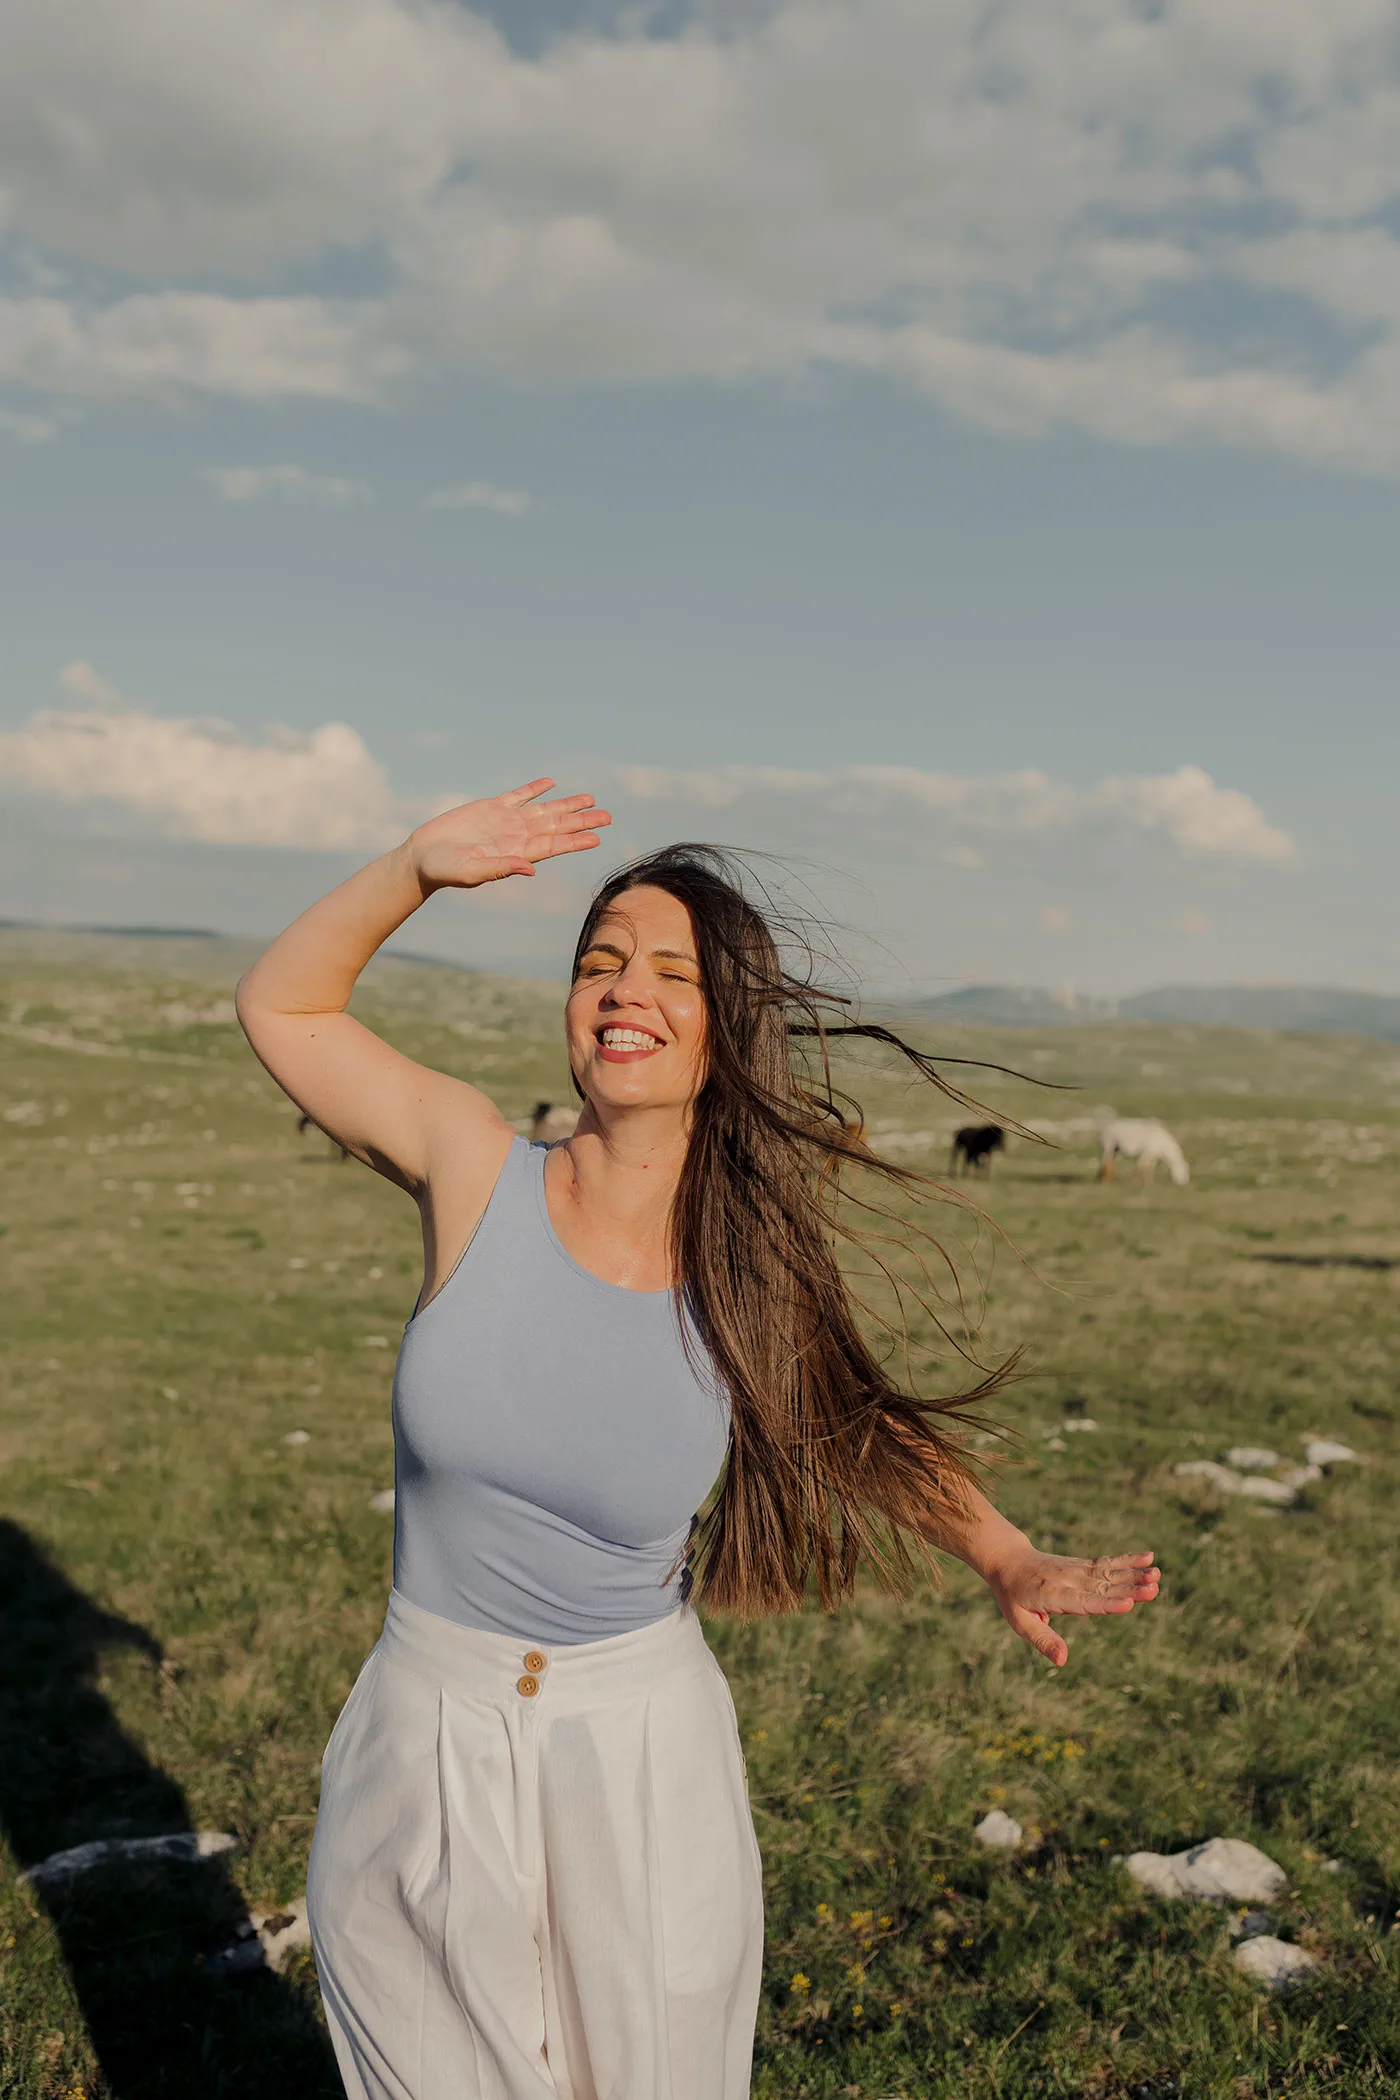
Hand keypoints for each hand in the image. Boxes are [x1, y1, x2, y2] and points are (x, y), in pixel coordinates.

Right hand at [402, 779, 611, 891]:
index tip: (597, 838)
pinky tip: (551, 784)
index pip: (553, 845)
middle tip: (608, 817)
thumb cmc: (446, 870)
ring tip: (590, 799)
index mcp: (516, 853)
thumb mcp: (473, 872)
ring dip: (566, 805)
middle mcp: (517, 836)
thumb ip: (501, 868)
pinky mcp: (491, 808)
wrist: (424, 857)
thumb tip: (531, 869)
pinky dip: (535, 789)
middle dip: (582, 821)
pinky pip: (518, 795)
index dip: (575, 841)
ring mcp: (506, 821)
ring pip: (544, 810)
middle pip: (556, 826)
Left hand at [986, 1543, 1160, 1666]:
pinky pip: (1108, 1563)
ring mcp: (1077, 1570)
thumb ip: (1043, 1640)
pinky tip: (1148, 1558)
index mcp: (1052, 1595)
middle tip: (1154, 1588)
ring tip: (1157, 1574)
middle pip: (1103, 1587)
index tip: (1128, 1604)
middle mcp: (1068, 1580)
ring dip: (1134, 1574)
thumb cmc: (1014, 1596)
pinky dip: (1128, 1560)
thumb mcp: (1020, 1622)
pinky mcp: (1083, 1565)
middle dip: (1129, 1588)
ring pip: (1109, 1573)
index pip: (1083, 1602)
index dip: (1106, 1604)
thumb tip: (1062, 1661)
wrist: (1010, 1560)